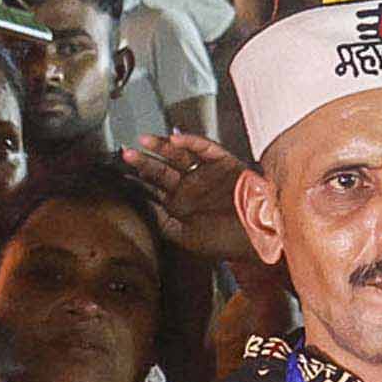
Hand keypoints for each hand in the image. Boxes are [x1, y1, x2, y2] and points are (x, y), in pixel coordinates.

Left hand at [121, 131, 257, 262]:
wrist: (260, 235)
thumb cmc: (226, 241)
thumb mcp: (186, 237)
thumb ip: (163, 221)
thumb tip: (141, 205)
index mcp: (181, 205)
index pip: (154, 187)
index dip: (138, 179)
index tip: (120, 173)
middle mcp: (192, 187)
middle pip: (162, 168)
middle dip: (144, 161)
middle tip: (127, 154)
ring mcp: (206, 173)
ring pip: (180, 155)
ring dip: (162, 147)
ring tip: (145, 141)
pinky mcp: (223, 162)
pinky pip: (205, 148)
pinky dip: (191, 142)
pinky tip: (176, 140)